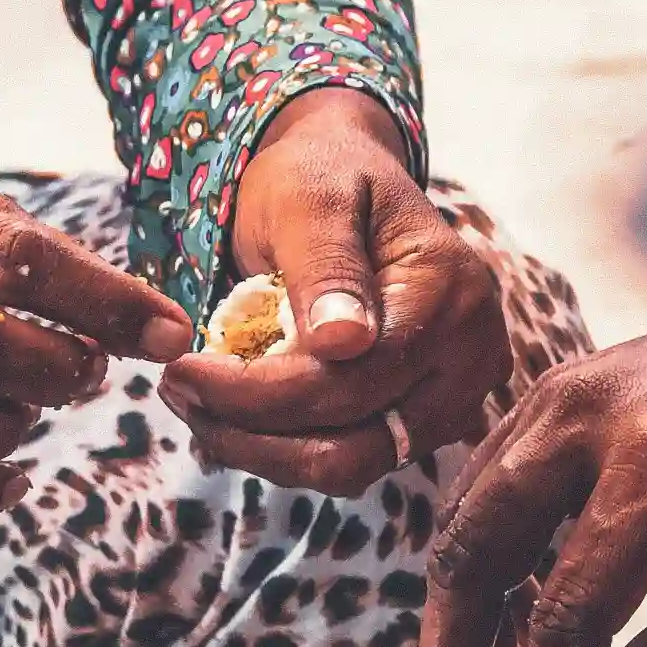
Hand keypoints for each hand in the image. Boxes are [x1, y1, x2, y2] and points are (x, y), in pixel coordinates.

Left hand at [155, 90, 509, 492]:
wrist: (352, 178)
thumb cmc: (324, 178)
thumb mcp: (310, 199)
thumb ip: (325, 265)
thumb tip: (344, 343)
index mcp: (449, 294)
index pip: (348, 381)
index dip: (254, 393)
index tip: (179, 372)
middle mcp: (470, 358)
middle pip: (353, 443)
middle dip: (251, 431)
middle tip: (176, 393)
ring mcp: (457, 399)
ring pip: (353, 468)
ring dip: (265, 453)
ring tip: (200, 408)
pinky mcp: (429, 422)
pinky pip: (355, 460)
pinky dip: (289, 449)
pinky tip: (240, 415)